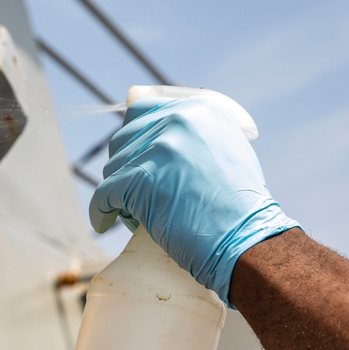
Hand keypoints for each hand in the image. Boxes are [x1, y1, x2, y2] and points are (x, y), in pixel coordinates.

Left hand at [89, 93, 298, 305]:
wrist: (248, 240)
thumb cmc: (240, 206)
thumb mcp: (226, 149)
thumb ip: (194, 131)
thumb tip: (147, 118)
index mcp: (199, 110)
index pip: (142, 110)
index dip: (135, 139)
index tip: (136, 161)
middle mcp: (178, 120)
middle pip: (123, 138)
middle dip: (127, 167)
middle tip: (139, 194)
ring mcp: (159, 148)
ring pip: (113, 167)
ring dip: (120, 192)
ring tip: (138, 214)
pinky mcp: (141, 179)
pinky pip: (103, 195)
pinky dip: (100, 211)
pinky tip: (103, 223)